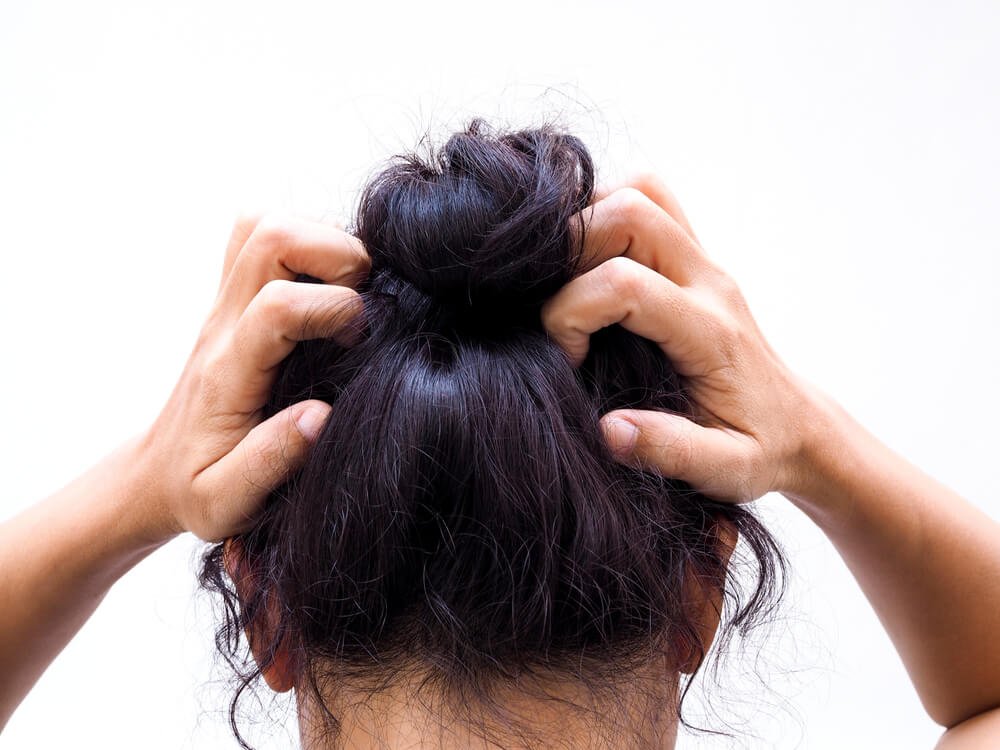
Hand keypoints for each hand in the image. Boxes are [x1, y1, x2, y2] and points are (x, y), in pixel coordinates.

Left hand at [136, 215, 368, 541]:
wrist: (156, 474)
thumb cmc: (197, 490)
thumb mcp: (226, 501)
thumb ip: (272, 462)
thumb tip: (321, 414)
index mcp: (229, 370)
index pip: (279, 305)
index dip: (334, 308)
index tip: (359, 341)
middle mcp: (224, 323)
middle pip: (272, 236)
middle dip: (336, 254)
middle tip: (362, 302)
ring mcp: (225, 304)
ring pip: (266, 224)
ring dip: (320, 241)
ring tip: (347, 291)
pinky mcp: (234, 298)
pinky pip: (261, 235)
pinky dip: (305, 243)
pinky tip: (326, 289)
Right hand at [542, 174, 817, 501]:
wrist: (800, 427)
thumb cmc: (761, 450)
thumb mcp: (726, 470)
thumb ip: (669, 450)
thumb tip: (608, 429)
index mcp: (710, 330)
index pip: (624, 284)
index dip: (571, 313)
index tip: (566, 358)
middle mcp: (708, 280)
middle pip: (629, 211)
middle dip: (570, 250)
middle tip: (556, 307)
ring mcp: (703, 261)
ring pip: (639, 191)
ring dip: (589, 221)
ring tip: (568, 283)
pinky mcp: (693, 258)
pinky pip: (648, 201)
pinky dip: (607, 214)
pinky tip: (589, 268)